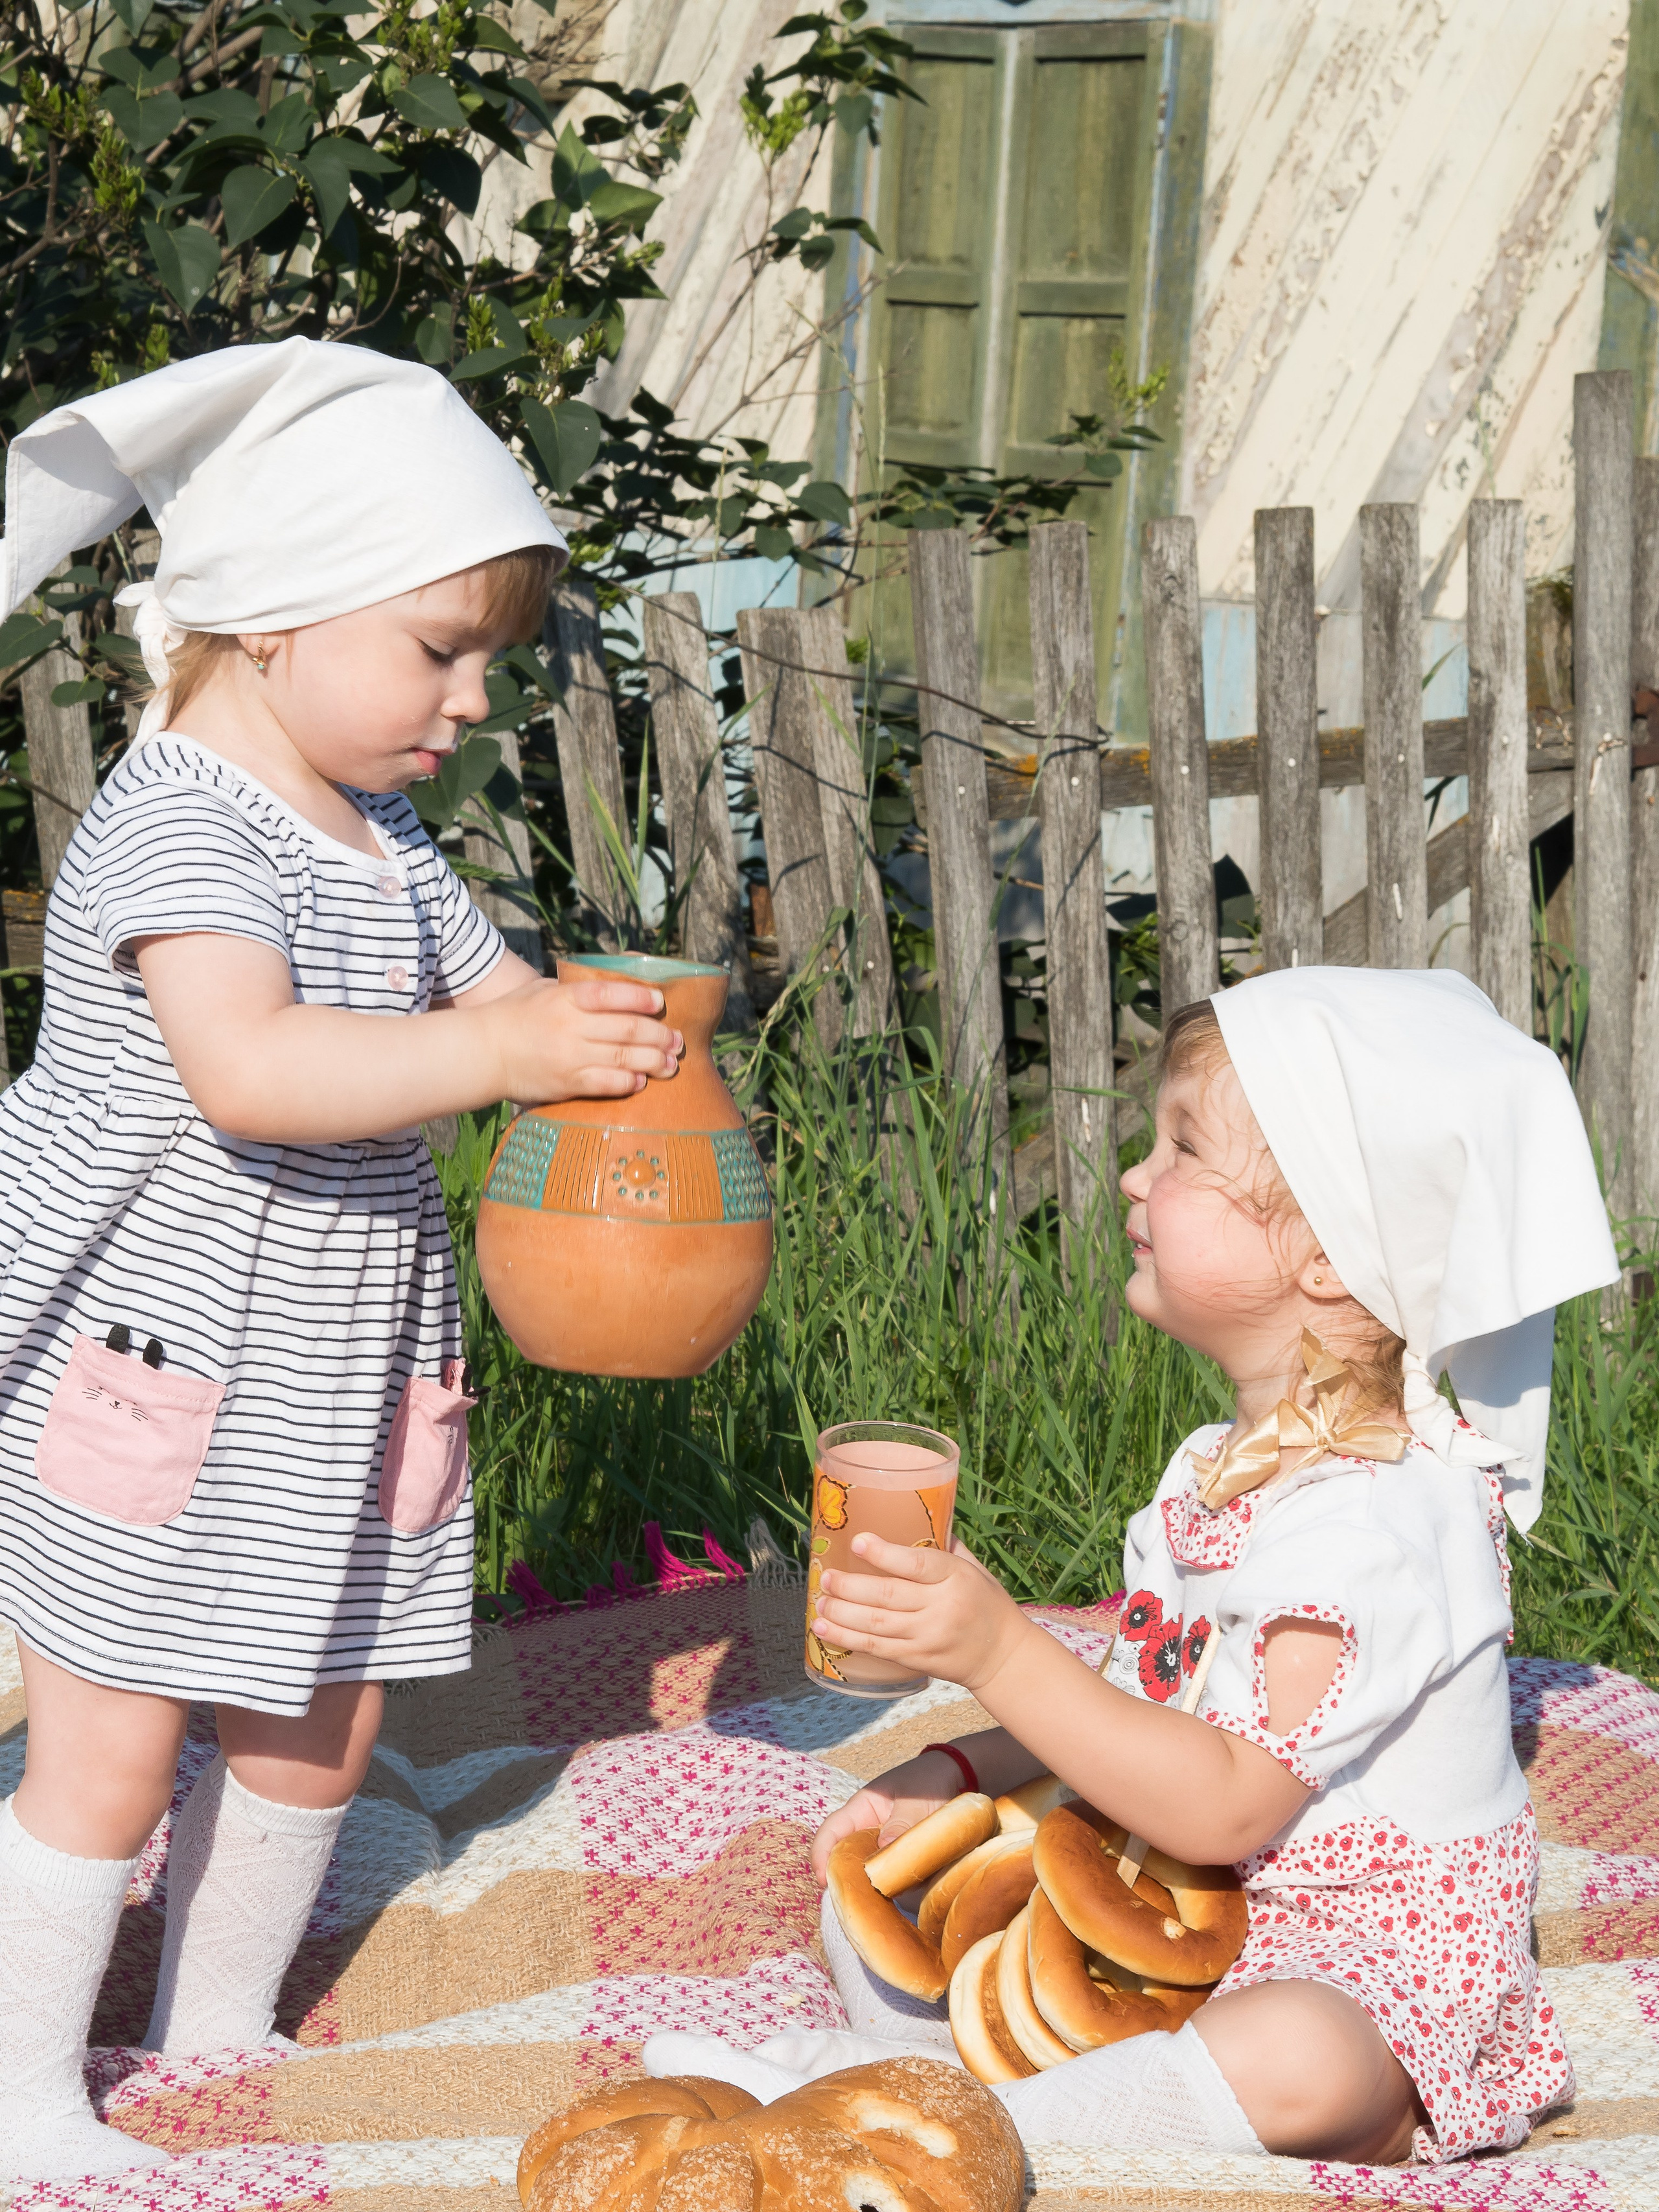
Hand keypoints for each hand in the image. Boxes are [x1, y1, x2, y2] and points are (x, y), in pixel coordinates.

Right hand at [486, 976, 681, 1103]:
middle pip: (628, 1029)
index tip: (661, 1002)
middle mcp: (571, 1026)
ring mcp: (570, 1056)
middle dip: (660, 1035)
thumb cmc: (515, 1016)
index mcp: (566, 997)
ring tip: (671, 1063)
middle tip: (677, 1040)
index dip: (642, 998)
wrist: (483, 1052)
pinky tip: (641, 1081)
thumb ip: (577, 988)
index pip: (612, 993)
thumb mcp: (544, 990)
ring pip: (625, 1058)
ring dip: (654, 1061)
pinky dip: (629, 1082)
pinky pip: (607, 1083)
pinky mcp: (567, 1083)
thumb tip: (618, 983)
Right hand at [808, 1748, 966, 1887]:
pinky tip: (906, 1896)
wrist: (954, 1778)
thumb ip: (901, 1823)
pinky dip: (895, 1888)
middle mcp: (867, 1831)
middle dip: (845, 1880)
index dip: (821, 1855)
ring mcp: (883, 1847)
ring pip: (869, 1872)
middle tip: (853, 1902)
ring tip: (882, 1903)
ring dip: (873, 1887)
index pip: (831, 1831)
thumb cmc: (928, 1782)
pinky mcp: (900, 1860)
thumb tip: (884, 1848)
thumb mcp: (915, 1800)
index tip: (824, 1881)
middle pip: (845, 1858)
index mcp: (862, 1809)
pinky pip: (891, 1877)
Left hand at [811, 1534, 1032, 1699]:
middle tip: (827, 1577)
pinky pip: (878, 1649)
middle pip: (888, 1596)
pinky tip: (826, 1630)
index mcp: (956, 1577)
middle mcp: (941, 1607)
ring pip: (877, 1624)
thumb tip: (919, 1514)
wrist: (1004, 1656)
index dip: (884, 1554)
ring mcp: (928, 1636)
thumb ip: (947, 1546)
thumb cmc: (987, 1604)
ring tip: (819, 1603)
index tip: (858, 1542)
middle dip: (850, 1587)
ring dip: (843, 1614)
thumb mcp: (975, 1569)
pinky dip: (849, 1639)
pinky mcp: (918, 1660)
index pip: (916, 1564)